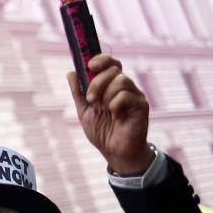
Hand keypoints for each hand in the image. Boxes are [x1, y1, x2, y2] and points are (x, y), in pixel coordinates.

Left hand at [67, 54, 152, 174]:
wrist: (114, 152)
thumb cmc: (102, 131)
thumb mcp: (84, 110)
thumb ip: (78, 92)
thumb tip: (71, 72)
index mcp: (111, 85)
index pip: (110, 63)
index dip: (101, 60)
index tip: (90, 65)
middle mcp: (124, 87)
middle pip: (114, 69)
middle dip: (97, 82)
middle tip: (91, 99)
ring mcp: (134, 95)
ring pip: (121, 80)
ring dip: (106, 94)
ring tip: (103, 109)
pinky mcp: (141, 106)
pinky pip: (126, 95)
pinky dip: (115, 104)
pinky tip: (115, 114)